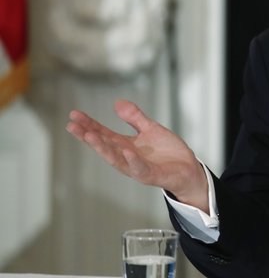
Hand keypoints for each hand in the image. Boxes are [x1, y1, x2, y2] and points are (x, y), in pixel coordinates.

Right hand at [66, 99, 209, 212]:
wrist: (188, 169)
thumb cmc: (168, 152)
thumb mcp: (151, 129)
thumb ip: (135, 118)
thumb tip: (117, 103)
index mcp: (126, 145)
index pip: (103, 134)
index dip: (88, 124)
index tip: (74, 115)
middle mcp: (127, 157)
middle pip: (104, 145)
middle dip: (88, 135)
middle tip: (72, 125)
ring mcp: (137, 167)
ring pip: (116, 158)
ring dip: (102, 148)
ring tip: (89, 135)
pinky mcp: (150, 175)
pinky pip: (140, 168)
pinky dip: (132, 160)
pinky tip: (126, 150)